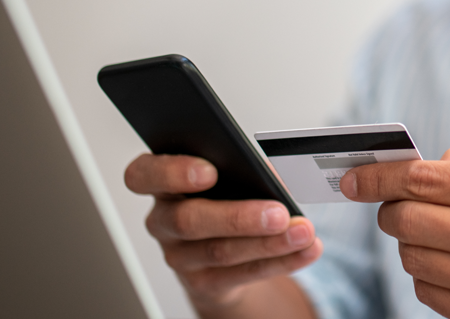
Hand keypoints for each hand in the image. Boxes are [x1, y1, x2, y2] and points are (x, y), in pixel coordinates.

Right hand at [124, 154, 322, 311]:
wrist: (217, 248)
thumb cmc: (221, 196)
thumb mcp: (226, 175)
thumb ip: (240, 168)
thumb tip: (270, 176)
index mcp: (161, 183)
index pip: (144, 175)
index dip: (173, 173)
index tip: (209, 171)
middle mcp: (162, 220)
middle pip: (188, 220)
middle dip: (238, 217)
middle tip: (278, 212)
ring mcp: (179, 256)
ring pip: (220, 251)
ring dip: (268, 243)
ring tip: (302, 232)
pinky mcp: (202, 283)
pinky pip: (242, 274)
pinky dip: (280, 262)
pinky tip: (305, 250)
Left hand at [340, 142, 449, 317]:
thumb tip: (416, 166)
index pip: (421, 179)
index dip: (377, 178)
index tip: (353, 179)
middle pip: (405, 221)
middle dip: (393, 211)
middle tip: (403, 208)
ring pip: (410, 258)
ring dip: (414, 245)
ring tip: (443, 238)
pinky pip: (426, 292)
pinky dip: (431, 276)